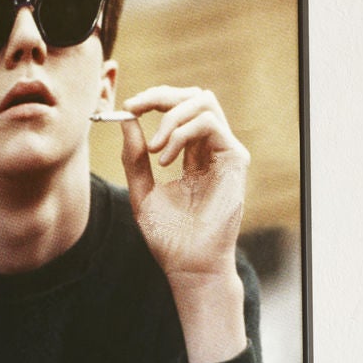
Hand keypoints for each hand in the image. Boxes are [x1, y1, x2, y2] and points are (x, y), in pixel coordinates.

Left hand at [121, 86, 248, 362]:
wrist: (187, 266)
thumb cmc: (168, 239)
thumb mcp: (142, 192)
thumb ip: (134, 158)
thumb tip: (127, 119)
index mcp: (192, 157)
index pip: (178, 109)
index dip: (154, 100)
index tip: (129, 107)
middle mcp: (211, 151)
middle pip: (194, 97)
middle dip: (162, 96)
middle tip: (136, 108)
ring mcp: (225, 154)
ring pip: (203, 102)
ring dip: (171, 119)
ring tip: (155, 150)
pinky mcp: (235, 160)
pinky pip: (210, 123)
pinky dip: (183, 132)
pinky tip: (166, 159)